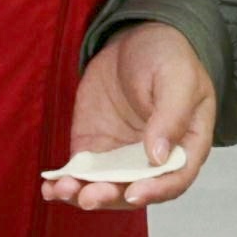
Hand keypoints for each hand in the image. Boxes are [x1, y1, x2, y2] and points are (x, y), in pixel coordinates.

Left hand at [50, 22, 216, 210]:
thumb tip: (158, 156)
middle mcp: (154, 160)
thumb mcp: (177, 78)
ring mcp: (122, 157)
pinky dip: (66, 184)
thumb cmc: (168, 56)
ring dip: (83, 194)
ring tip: (63, 190)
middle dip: (111, 197)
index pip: (174, 179)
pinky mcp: (94, 149)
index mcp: (186, 146)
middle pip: (135, 190)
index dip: (155, 192)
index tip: (133, 193)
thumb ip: (171, 116)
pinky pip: (81, 173)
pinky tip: (51, 187)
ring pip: (105, 187)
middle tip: (89, 197)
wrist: (135, 39)